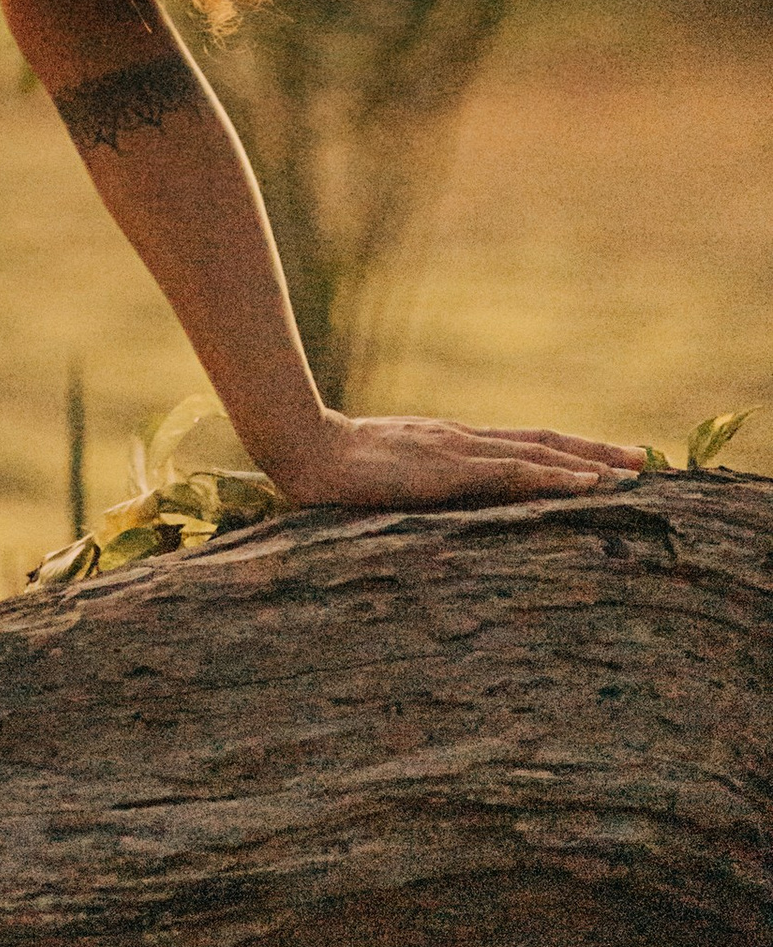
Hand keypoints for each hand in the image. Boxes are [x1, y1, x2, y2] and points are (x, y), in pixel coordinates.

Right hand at [267, 408, 644, 510]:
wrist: (301, 447)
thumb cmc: (334, 470)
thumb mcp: (388, 478)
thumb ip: (419, 486)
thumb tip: (439, 506)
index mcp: (451, 443)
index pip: (523, 444)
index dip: (567, 450)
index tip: (610, 458)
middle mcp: (463, 440)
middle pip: (543, 442)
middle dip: (595, 451)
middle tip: (646, 460)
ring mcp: (457, 452)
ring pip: (538, 455)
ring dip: (589, 464)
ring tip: (631, 473)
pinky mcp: (448, 469)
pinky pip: (515, 473)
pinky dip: (557, 476)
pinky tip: (588, 483)